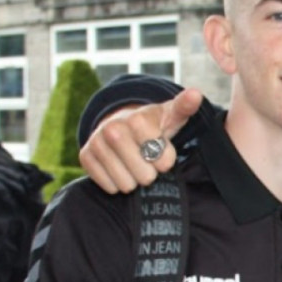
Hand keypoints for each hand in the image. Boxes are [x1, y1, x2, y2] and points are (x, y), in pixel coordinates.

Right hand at [78, 88, 201, 193]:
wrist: (122, 123)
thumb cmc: (153, 123)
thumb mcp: (172, 115)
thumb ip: (185, 107)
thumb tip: (196, 94)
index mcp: (137, 119)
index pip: (163, 161)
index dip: (166, 159)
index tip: (162, 150)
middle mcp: (113, 129)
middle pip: (145, 176)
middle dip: (151, 171)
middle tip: (148, 158)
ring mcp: (96, 143)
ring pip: (126, 185)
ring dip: (134, 179)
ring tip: (135, 163)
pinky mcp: (85, 157)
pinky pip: (109, 187)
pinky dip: (118, 183)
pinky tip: (120, 167)